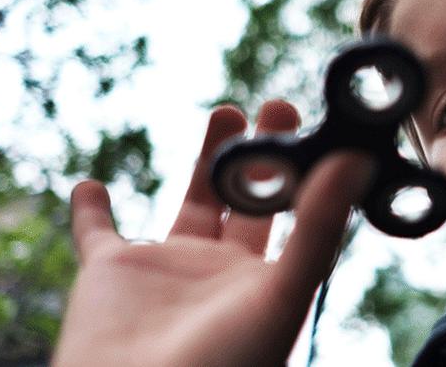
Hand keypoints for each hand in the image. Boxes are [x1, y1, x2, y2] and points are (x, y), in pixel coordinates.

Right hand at [53, 100, 372, 366]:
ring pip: (190, 201)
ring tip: (227, 112)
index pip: (292, 212)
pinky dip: (91, 211)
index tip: (319, 127)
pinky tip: (90, 185)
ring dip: (204, 159)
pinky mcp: (108, 276)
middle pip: (246, 197)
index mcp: (262, 278)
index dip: (304, 171)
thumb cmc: (226, 364)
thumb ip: (318, 227)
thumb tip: (355, 160)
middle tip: (279, 105)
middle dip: (261, 153)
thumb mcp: (283, 292)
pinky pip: (96, 234)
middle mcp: (218, 270)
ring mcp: (164, 271)